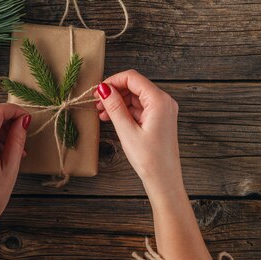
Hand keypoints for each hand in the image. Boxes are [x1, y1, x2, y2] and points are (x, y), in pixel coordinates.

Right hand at [95, 70, 216, 259]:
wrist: (164, 180)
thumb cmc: (149, 159)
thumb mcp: (127, 131)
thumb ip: (114, 107)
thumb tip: (104, 89)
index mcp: (159, 101)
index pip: (132, 78)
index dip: (113, 81)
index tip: (97, 91)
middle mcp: (164, 102)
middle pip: (134, 86)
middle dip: (114, 92)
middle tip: (96, 103)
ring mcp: (163, 111)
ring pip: (136, 97)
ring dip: (118, 102)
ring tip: (101, 113)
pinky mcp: (160, 119)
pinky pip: (140, 108)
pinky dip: (125, 111)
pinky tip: (112, 119)